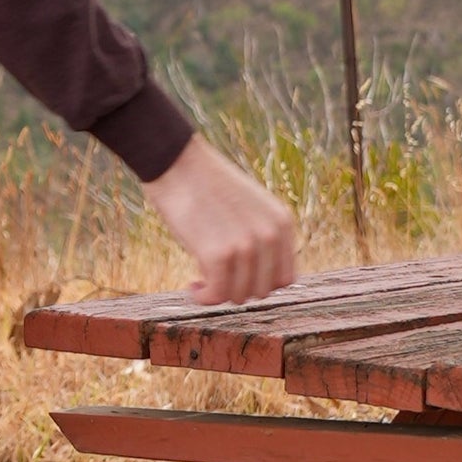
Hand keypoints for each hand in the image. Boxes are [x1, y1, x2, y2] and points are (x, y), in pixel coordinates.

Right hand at [140, 136, 298, 305]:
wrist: (177, 163)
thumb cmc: (205, 187)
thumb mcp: (248, 209)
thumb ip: (259, 237)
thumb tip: (252, 280)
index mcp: (282, 223)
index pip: (284, 279)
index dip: (258, 284)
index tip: (235, 278)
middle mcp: (270, 235)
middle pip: (263, 291)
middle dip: (237, 290)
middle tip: (214, 279)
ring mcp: (246, 245)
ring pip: (239, 295)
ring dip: (217, 294)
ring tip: (199, 281)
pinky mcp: (218, 253)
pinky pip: (216, 295)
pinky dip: (203, 298)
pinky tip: (191, 287)